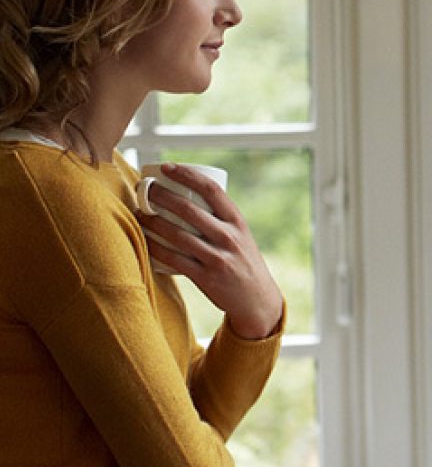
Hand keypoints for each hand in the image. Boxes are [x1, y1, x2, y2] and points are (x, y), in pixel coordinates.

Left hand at [136, 163, 284, 339]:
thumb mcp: (240, 235)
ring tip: (139, 212)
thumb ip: (219, 219)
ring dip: (151, 221)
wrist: (257, 298)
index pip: (211, 189)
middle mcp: (229, 237)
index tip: (167, 168)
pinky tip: (144, 240)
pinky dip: (155, 247)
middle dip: (160, 195)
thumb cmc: (242, 260)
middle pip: (188, 209)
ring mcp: (217, 257)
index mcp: (237, 221)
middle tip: (145, 188)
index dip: (187, 174)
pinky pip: (173, 259)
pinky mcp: (205, 277)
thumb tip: (185, 196)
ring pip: (176, 234)